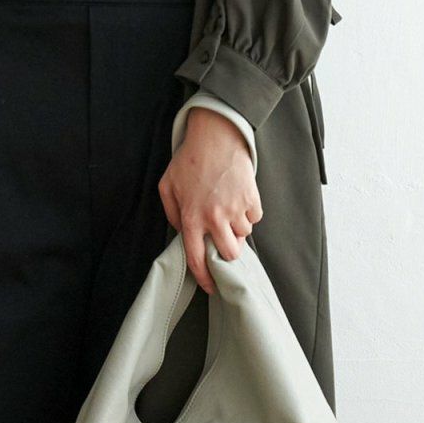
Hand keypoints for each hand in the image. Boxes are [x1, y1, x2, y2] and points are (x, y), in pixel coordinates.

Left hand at [158, 108, 262, 295]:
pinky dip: (249, 213)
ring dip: (237, 229)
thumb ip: (173, 214)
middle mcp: (214, 217)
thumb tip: (182, 234)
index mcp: (191, 217)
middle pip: (230, 254)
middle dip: (228, 252)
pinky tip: (238, 199)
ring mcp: (235, 209)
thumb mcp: (168, 186)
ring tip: (228, 209)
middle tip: (223, 240)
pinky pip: (255, 219)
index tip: (211, 286)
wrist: (216, 136)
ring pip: (244, 236)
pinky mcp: (252, 199)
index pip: (197, 259)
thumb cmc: (189, 160)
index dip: (205, 278)